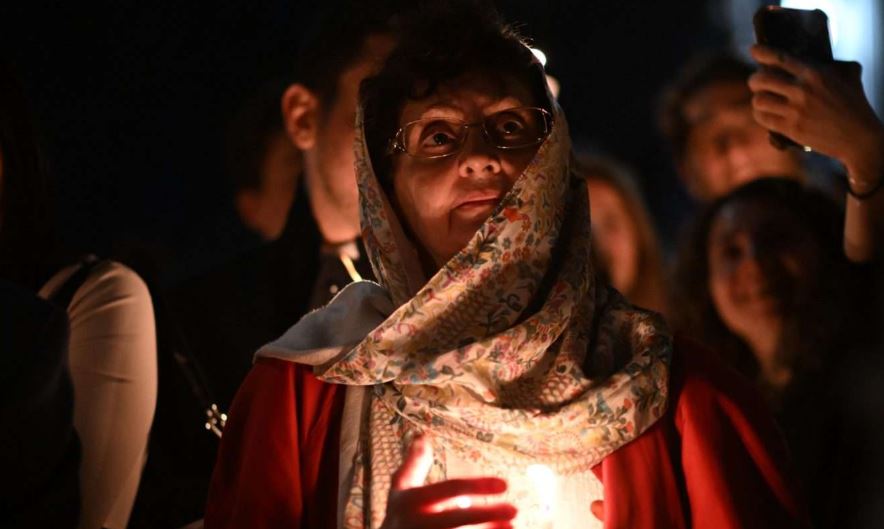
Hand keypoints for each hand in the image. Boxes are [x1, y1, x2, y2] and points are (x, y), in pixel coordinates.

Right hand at [380, 435, 516, 528]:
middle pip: (455, 518)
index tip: (504, 484)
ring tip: (513, 526)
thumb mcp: (400, 489)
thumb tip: (422, 436)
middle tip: (515, 508)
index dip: (477, 485)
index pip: (449, 489)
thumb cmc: (398, 518)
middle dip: (486, 514)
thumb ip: (414, 465)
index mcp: (411, 501)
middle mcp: (416, 524)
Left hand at [748, 44, 883, 187]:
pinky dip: (760, 115)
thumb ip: (832, 64)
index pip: (780, 58)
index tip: (754, 50)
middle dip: (754, 80)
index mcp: (815, 73)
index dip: (762, 53)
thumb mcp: (849, 76)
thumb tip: (816, 56)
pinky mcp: (791, 129)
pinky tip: (765, 114)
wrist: (859, 137)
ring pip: (758, 100)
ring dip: (758, 100)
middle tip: (757, 83)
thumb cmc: (856, 104)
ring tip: (763, 100)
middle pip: (760, 79)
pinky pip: (763, 118)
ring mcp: (796, 110)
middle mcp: (802, 90)